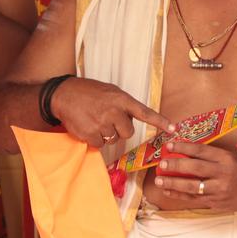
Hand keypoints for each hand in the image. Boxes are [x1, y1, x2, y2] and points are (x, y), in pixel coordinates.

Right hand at [51, 77, 173, 148]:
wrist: (63, 94)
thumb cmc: (88, 92)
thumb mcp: (110, 91)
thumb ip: (123, 105)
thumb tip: (131, 120)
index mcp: (121, 99)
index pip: (145, 112)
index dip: (160, 122)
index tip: (173, 129)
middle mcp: (113, 111)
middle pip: (128, 132)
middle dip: (120, 129)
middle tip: (107, 119)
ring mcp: (102, 124)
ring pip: (113, 140)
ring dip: (106, 134)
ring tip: (94, 120)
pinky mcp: (90, 134)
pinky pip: (100, 145)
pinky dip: (94, 140)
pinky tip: (87, 127)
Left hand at [153, 141, 236, 210]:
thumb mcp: (229, 158)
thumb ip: (210, 156)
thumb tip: (183, 150)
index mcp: (226, 159)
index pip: (201, 151)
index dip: (184, 147)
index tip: (169, 145)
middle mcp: (223, 174)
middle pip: (195, 169)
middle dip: (176, 166)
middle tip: (161, 163)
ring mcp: (219, 190)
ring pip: (192, 187)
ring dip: (173, 184)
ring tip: (159, 180)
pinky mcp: (216, 203)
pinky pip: (194, 199)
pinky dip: (179, 195)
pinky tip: (168, 191)